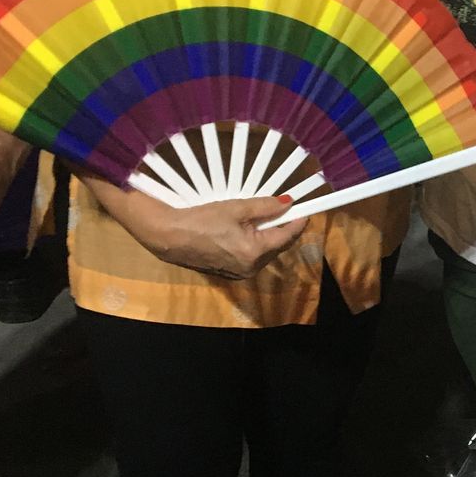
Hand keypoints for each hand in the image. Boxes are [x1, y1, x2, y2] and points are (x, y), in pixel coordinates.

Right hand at [121, 192, 303, 279]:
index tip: (305, 210)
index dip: (298, 222)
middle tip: (286, 210)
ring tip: (266, 218)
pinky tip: (248, 230)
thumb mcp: (236, 208)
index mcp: (255, 252)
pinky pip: (251, 257)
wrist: (170, 237)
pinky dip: (255, 244)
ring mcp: (239, 273)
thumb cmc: (203, 220)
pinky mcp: (229, 273)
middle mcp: (251, 268)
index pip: (287, 237)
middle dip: (283, 228)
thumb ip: (266, 207)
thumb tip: (288, 203)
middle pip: (277, 246)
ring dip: (268, 236)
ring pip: (264, 253)